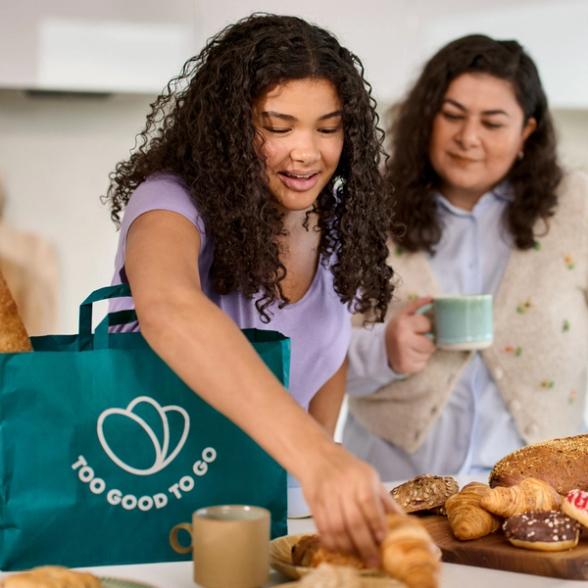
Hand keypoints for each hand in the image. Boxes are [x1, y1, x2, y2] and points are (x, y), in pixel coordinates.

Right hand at [299, 442, 401, 566]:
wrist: (318, 456)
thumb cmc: (349, 469)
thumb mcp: (371, 477)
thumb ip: (385, 501)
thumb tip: (404, 524)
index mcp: (361, 478)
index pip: (368, 502)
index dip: (375, 523)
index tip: (382, 540)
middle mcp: (343, 486)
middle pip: (352, 520)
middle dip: (364, 544)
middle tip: (373, 561)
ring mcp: (326, 495)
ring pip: (335, 528)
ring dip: (347, 547)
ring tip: (357, 557)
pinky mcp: (313, 503)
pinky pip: (321, 527)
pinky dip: (331, 542)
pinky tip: (340, 549)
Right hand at [385, 297, 434, 373]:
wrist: (379, 349)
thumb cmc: (395, 330)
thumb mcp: (402, 315)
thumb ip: (417, 305)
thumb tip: (433, 298)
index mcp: (402, 324)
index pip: (428, 324)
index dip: (426, 326)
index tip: (420, 328)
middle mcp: (403, 340)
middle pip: (431, 343)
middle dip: (427, 341)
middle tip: (416, 339)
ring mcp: (404, 355)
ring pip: (428, 354)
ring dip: (423, 352)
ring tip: (412, 348)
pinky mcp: (406, 367)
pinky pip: (423, 364)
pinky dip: (419, 361)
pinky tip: (410, 356)